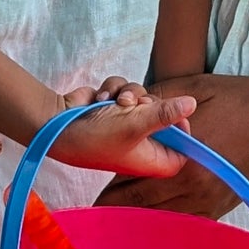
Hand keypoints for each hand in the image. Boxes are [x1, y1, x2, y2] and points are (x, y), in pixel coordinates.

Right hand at [48, 90, 197, 178]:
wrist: (56, 124)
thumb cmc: (95, 136)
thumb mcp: (135, 124)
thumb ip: (165, 114)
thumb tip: (192, 104)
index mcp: (150, 158)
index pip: (181, 152)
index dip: (184, 133)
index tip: (179, 113)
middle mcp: (140, 143)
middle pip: (165, 118)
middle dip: (152, 104)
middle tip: (140, 105)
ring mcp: (126, 124)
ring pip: (143, 98)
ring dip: (130, 93)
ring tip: (117, 101)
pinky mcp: (113, 108)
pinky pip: (126, 90)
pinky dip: (114, 90)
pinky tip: (101, 98)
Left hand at [94, 74, 248, 218]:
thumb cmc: (242, 100)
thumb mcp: (197, 87)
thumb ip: (161, 98)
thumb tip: (133, 103)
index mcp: (181, 160)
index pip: (134, 184)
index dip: (111, 190)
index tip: (94, 197)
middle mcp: (193, 188)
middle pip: (144, 208)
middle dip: (119, 210)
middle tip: (98, 214)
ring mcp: (210, 201)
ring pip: (164, 220)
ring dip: (141, 219)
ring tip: (120, 221)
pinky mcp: (223, 206)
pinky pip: (188, 222)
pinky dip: (169, 223)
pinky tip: (158, 220)